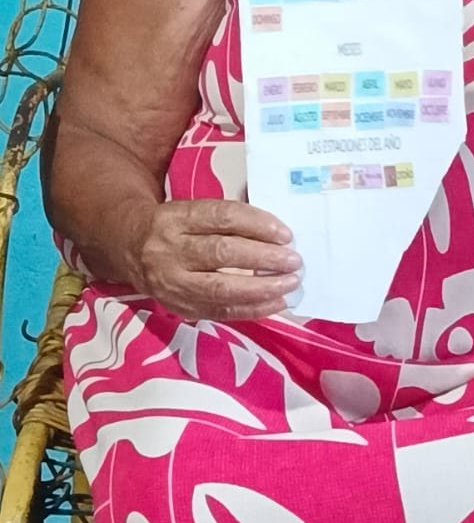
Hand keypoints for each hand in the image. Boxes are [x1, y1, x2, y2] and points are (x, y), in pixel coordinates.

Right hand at [131, 198, 301, 321]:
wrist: (130, 249)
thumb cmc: (175, 226)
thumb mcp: (191, 210)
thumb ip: (227, 219)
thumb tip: (276, 233)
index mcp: (176, 218)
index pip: (221, 218)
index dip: (256, 224)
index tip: (285, 233)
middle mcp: (170, 250)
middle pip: (222, 253)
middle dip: (263, 258)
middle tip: (294, 260)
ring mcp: (172, 283)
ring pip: (221, 288)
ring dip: (262, 288)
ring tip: (290, 283)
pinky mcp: (179, 307)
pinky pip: (220, 311)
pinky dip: (251, 309)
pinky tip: (275, 303)